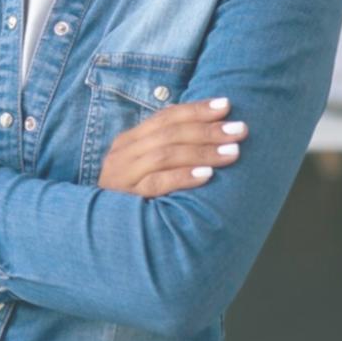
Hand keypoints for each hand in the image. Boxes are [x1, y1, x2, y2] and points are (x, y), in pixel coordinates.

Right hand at [97, 97, 247, 196]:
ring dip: (202, 151)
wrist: (102, 234)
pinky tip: (207, 175)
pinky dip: (183, 177)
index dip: (196, 109)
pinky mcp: (125, 198)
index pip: (165, 117)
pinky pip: (156, 183)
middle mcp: (123, 154)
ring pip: (165, 154)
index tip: (227, 106)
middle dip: (207, 129)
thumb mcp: (142, 170)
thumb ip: (164, 151)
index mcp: (128, 141)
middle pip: (169, 133)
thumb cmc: (131, 200)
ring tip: (232, 152)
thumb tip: (205, 131)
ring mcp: (122, 175)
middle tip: (239, 130)